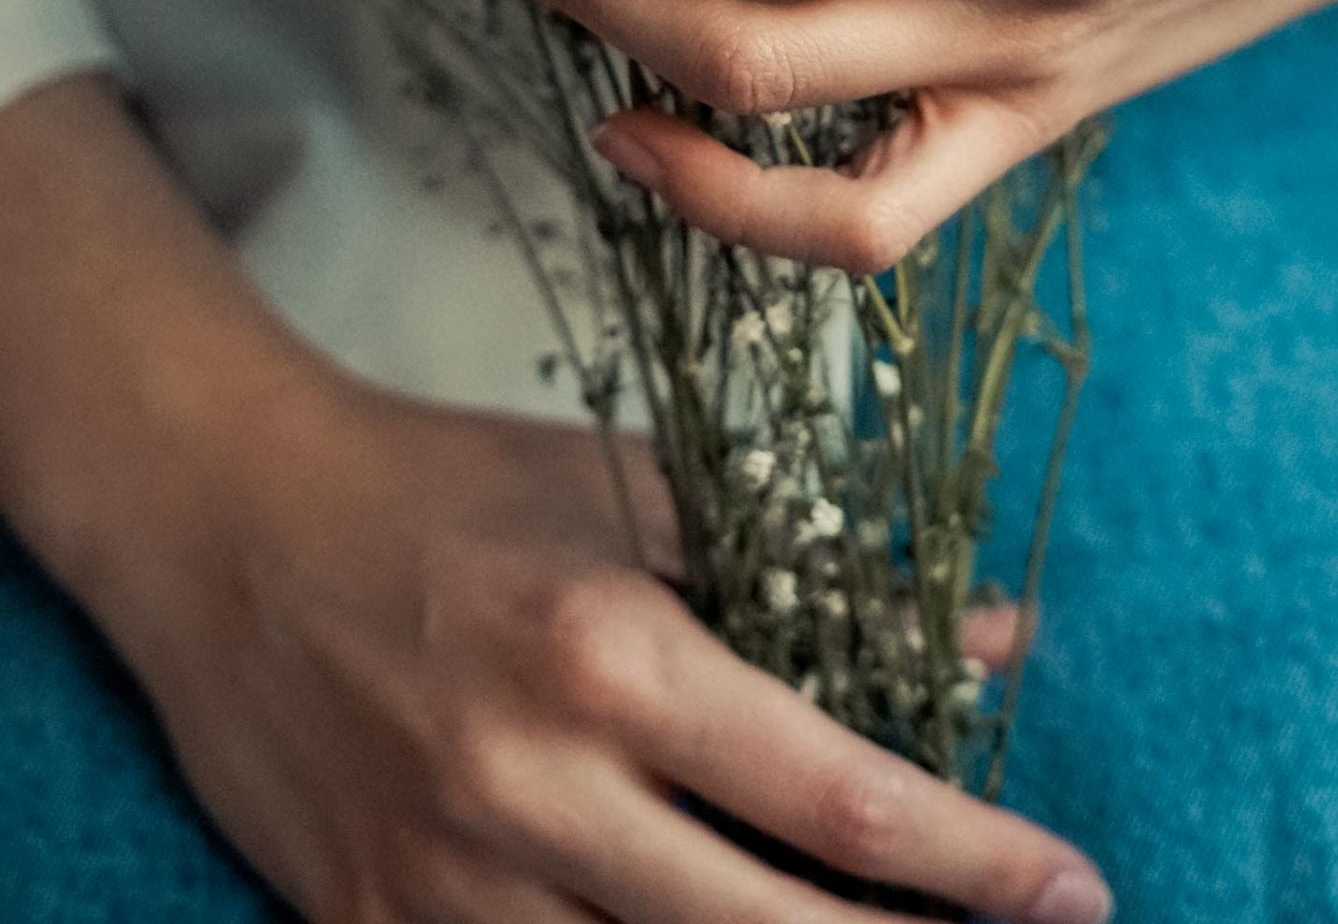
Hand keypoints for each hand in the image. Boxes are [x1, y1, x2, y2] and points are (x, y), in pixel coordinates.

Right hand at [115, 366, 1107, 923]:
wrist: (229, 524)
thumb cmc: (454, 489)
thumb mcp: (640, 491)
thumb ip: (818, 567)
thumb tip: (996, 635)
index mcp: (611, 650)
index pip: (836, 792)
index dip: (975, 860)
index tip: (1073, 887)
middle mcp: (534, 788)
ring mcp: (445, 885)